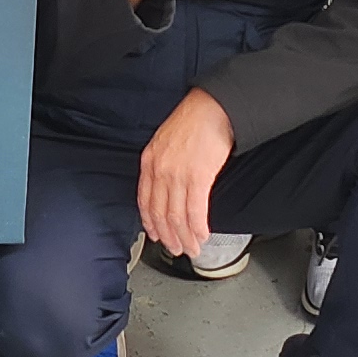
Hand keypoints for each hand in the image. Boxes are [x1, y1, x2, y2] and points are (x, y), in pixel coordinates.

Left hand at [136, 87, 235, 260]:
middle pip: (160, 212)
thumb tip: (168, 188)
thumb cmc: (193, 121)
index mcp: (149, 161)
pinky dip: (198, 226)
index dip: (150, 223)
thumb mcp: (166, 142)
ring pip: (177, 216)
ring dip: (185, 236)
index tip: (155, 235)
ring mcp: (177, 174)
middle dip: (168, 236)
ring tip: (192, 248)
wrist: (212, 107)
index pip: (145, 200)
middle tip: (176, 249)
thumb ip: (162, 165)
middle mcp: (159, 170)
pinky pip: (195, 210)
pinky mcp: (198, 176)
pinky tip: (202, 235)